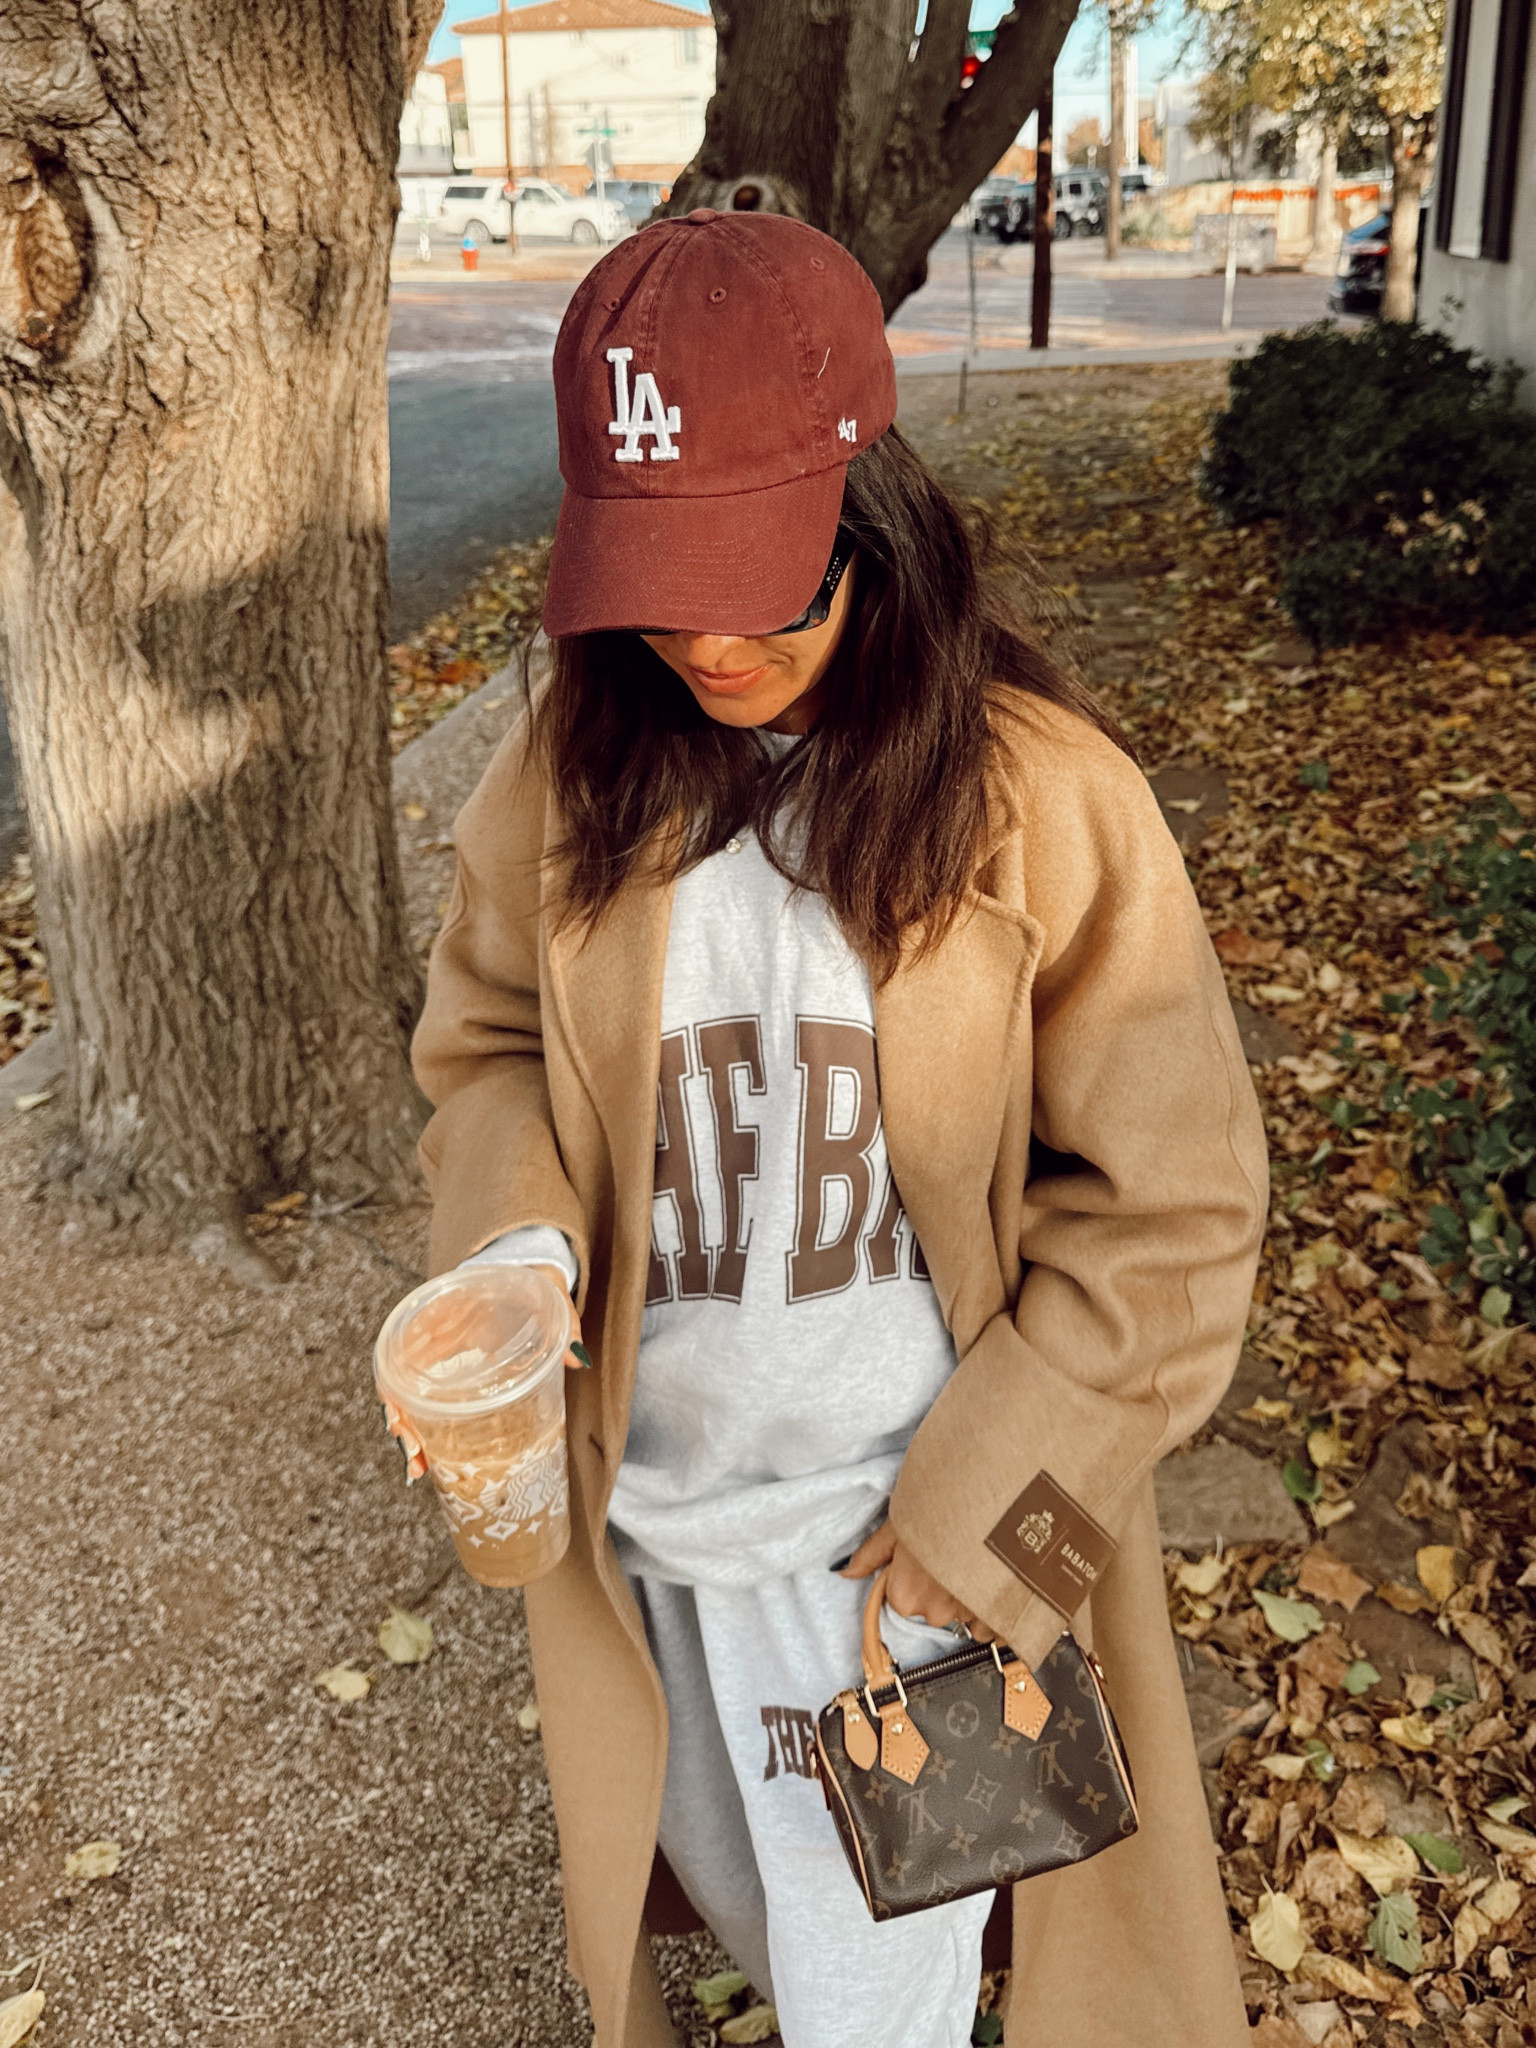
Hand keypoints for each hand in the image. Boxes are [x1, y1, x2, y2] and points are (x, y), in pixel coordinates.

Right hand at [382, 1263, 586, 1481]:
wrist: (526, 1269)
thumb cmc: (530, 1280)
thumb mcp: (548, 1294)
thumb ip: (563, 1321)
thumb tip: (577, 1359)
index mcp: (448, 1310)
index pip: (403, 1350)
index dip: (394, 1389)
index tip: (399, 1420)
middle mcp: (434, 1333)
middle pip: (398, 1382)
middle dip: (401, 1424)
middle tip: (416, 1460)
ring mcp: (442, 1353)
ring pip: (410, 1396)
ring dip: (411, 1433)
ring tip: (419, 1466)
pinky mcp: (453, 1369)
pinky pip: (429, 1399)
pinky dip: (426, 1426)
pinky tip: (430, 1454)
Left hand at [841, 1521, 997, 1642]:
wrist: (986, 1500)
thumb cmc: (938, 1509)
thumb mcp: (898, 1526)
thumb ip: (871, 1554)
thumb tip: (845, 1573)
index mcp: (904, 1596)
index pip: (904, 1598)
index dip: (914, 1576)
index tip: (926, 1557)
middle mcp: (935, 1613)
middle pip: (936, 1609)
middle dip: (944, 1588)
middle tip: (954, 1554)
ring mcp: (968, 1617)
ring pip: (967, 1615)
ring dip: (972, 1597)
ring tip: (979, 1563)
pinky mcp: (999, 1619)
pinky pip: (993, 1625)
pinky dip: (995, 1610)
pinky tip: (997, 1580)